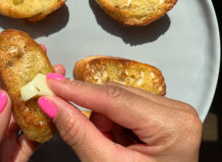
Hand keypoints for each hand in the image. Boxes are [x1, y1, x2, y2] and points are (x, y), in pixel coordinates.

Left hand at [0, 46, 64, 161]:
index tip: (2, 50)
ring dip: (35, 98)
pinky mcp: (12, 158)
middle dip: (18, 77)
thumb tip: (2, 101)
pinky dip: (42, 127)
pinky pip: (29, 139)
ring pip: (19, 116)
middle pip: (1, 96)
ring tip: (52, 81)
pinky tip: (53, 114)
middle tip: (36, 60)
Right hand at [38, 76, 201, 161]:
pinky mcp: (163, 114)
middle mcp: (176, 112)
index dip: (79, 90)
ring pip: (119, 99)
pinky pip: (126, 105)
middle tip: (77, 126)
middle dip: (95, 116)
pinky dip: (113, 122)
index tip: (53, 84)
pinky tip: (119, 142)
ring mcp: (172, 111)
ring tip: (112, 148)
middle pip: (117, 96)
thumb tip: (54, 104)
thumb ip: (79, 133)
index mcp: (172, 127)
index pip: (115, 99)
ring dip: (105, 122)